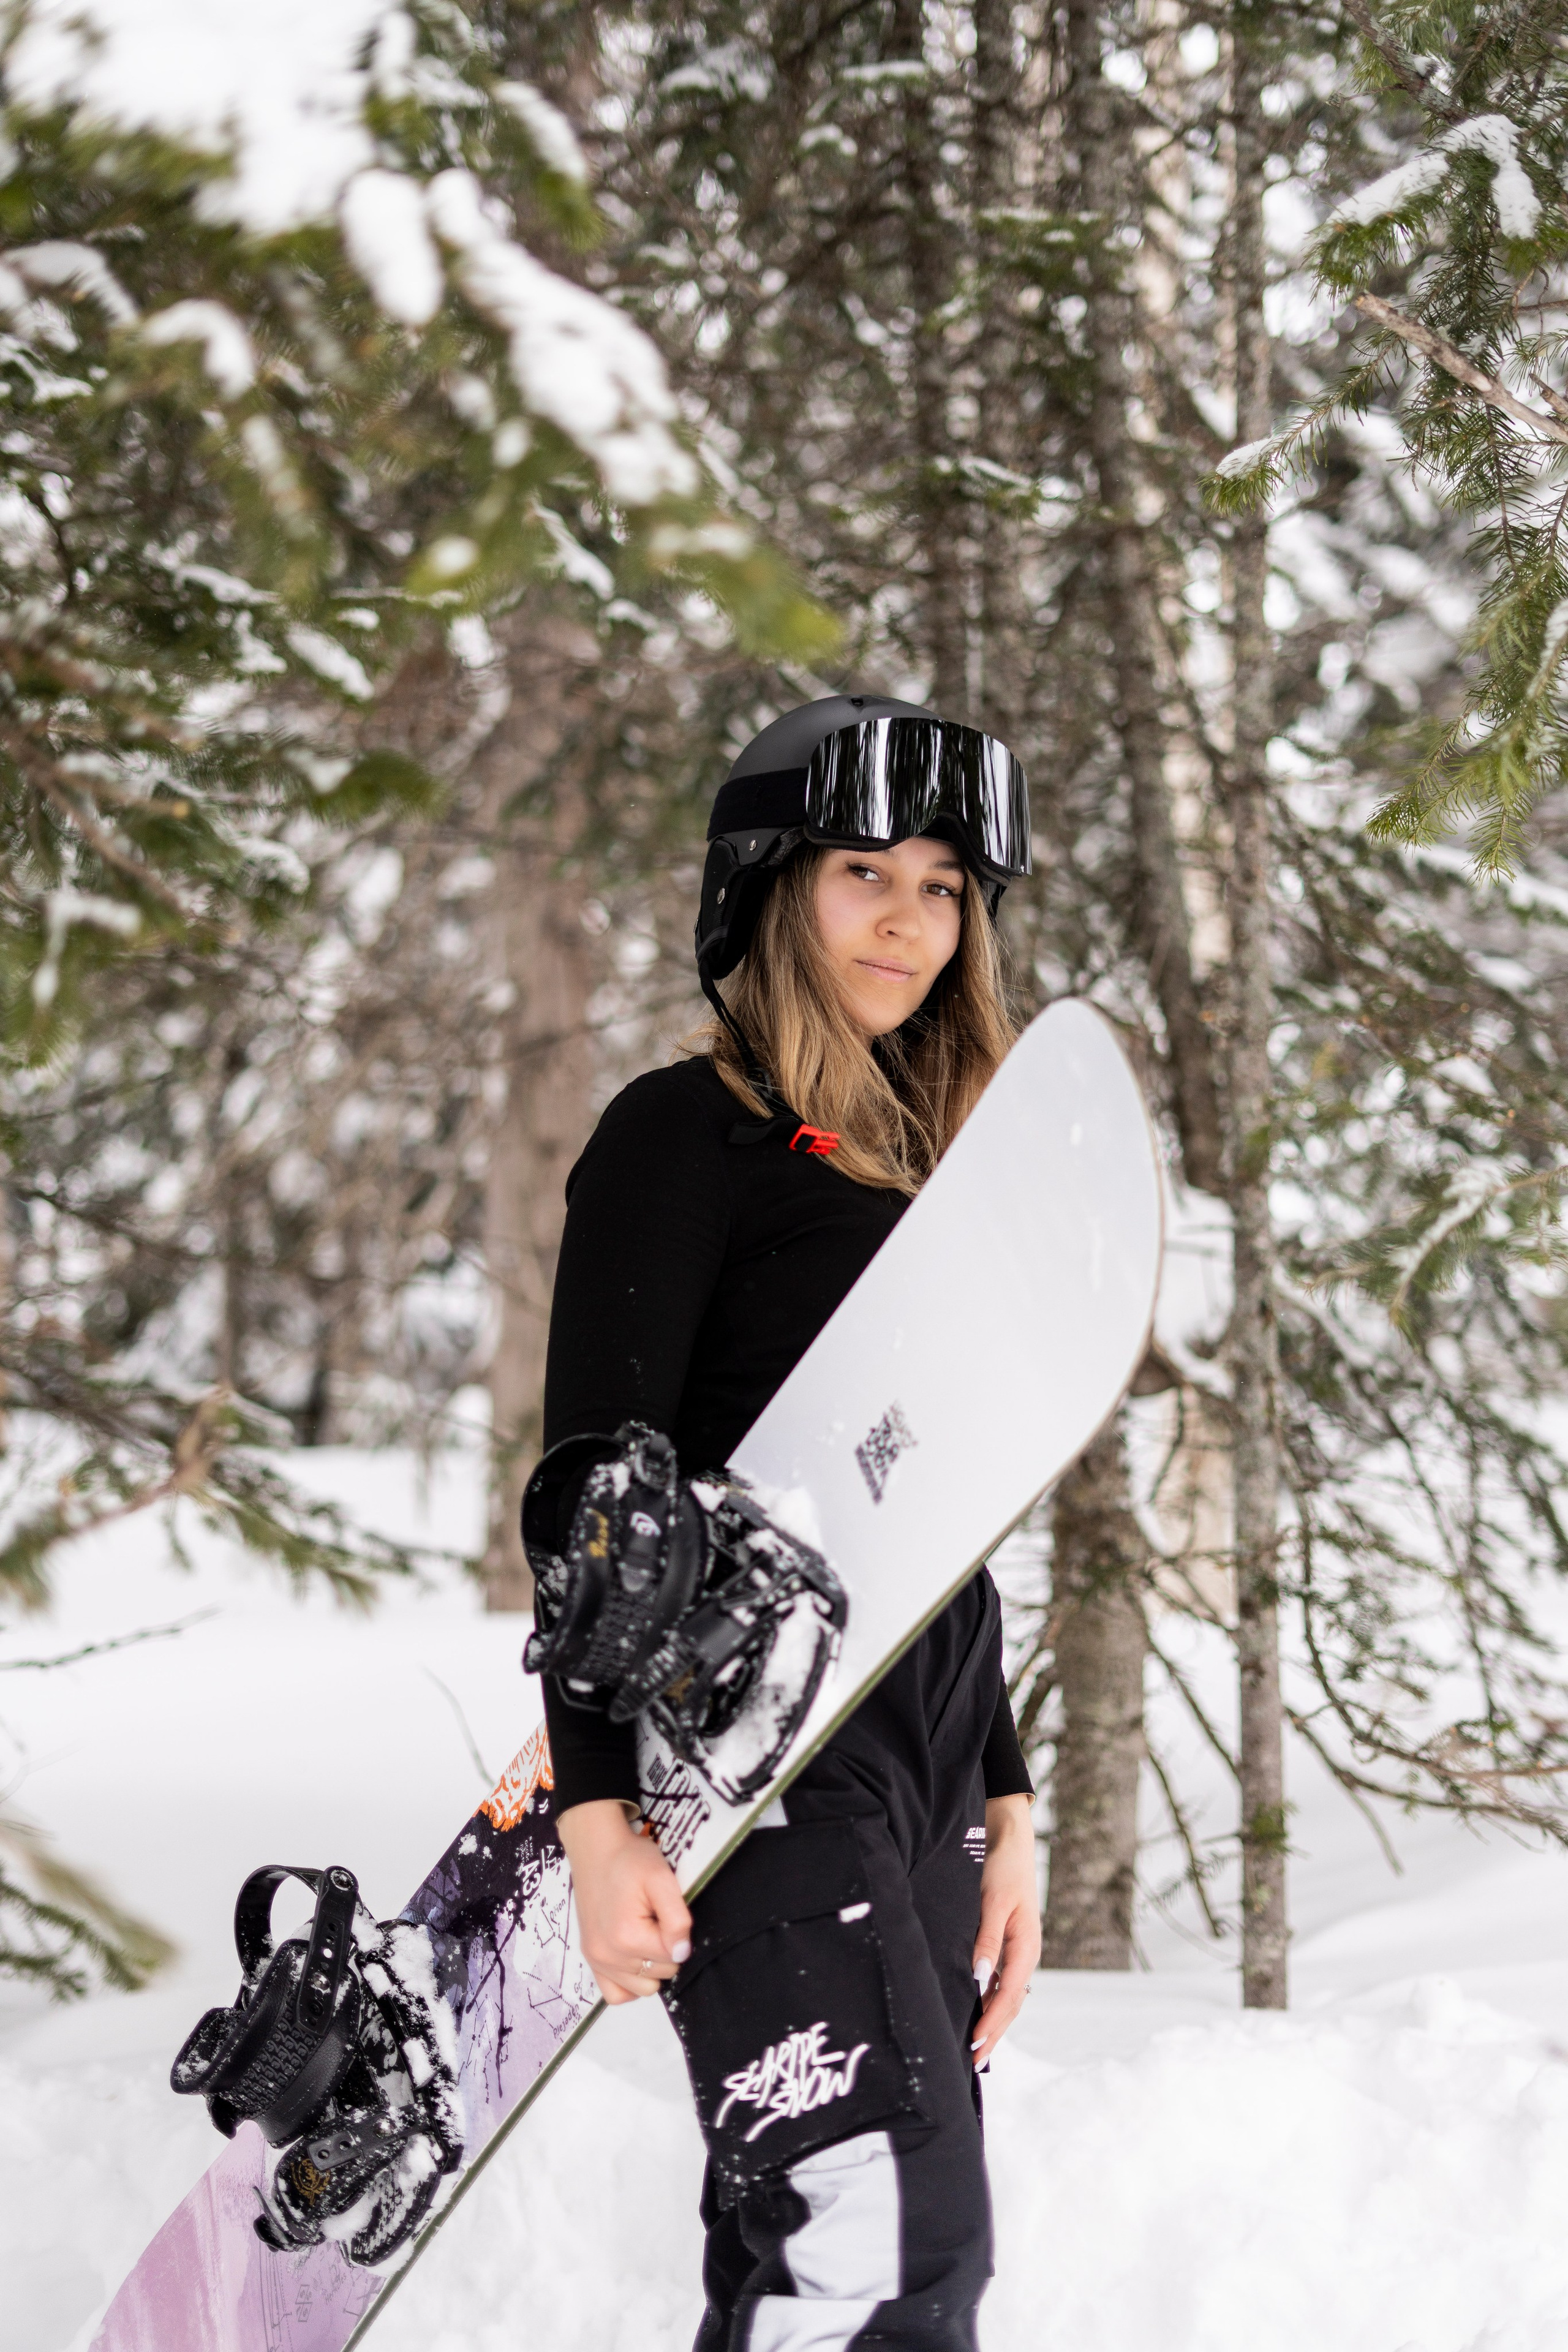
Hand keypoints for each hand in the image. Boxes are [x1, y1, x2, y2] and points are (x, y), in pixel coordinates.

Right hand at [557, 1798, 692, 2004]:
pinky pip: (616, 1994)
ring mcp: (596, 1960)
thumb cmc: (631, 1859)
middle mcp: (608, 1955)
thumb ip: (677, 1919)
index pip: (674, 1957)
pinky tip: (635, 1959)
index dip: (677, 1933)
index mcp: (628, 1937)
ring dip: (651, 1967)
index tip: (665, 1911)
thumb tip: (681, 1953)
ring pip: (643, 1988)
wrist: (596, 1849)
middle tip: (654, 1918)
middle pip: (660, 1973)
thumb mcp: (662, 1879)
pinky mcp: (590, 1959)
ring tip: (645, 1934)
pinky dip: (630, 1983)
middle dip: (665, 1949)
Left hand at [970, 1793, 1039, 2067]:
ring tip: (973, 2049)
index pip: (1008, 1996)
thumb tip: (978, 1980)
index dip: (991, 2024)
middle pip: (1009, 2004)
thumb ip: (986, 1940)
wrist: (1008, 1835)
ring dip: (991, 2022)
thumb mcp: (993, 1901)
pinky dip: (988, 2001)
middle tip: (971, 2063)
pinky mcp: (1004, 1942)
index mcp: (1026, 1946)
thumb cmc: (1001, 1865)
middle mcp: (1023, 1954)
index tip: (973, 2046)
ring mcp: (1015, 1950)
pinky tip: (974, 2012)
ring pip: (1004, 1996)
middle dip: (992, 2034)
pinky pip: (998, 1981)